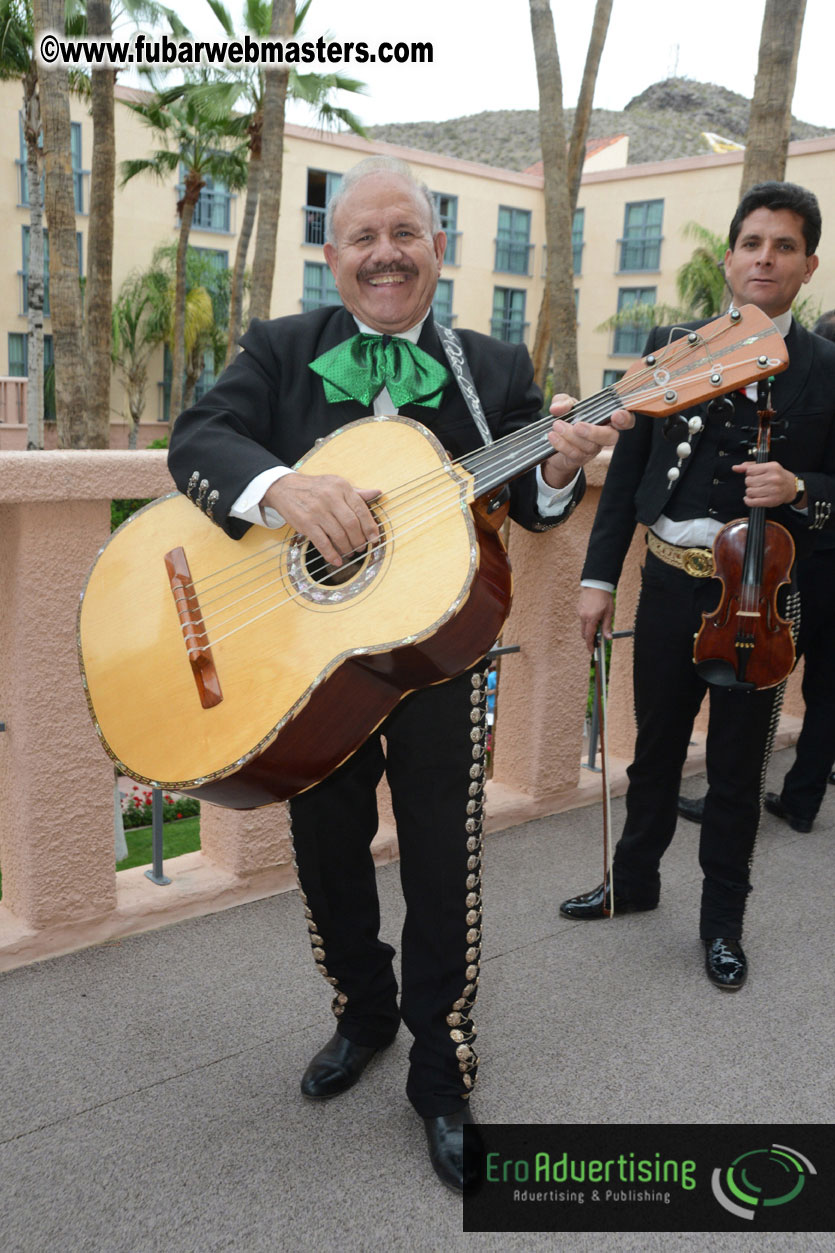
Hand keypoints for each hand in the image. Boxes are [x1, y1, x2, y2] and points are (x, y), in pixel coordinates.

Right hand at [263, 472, 380, 566]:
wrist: (284, 488)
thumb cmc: (315, 488)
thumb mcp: (336, 484)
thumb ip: (356, 492)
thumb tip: (377, 493)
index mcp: (341, 487)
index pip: (361, 509)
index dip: (370, 527)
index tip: (374, 538)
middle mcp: (330, 497)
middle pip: (352, 524)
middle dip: (359, 540)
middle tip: (361, 547)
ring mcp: (317, 511)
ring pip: (339, 535)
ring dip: (347, 548)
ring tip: (350, 552)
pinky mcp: (306, 523)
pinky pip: (323, 543)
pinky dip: (331, 554)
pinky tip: (337, 560)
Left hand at [542, 394, 634, 488]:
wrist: (553, 442)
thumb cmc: (567, 420)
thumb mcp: (565, 406)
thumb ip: (563, 402)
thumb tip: (558, 408)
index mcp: (606, 420)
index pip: (625, 421)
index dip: (625, 419)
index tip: (616, 415)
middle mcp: (603, 436)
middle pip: (611, 438)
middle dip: (595, 432)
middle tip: (577, 426)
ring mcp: (593, 449)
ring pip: (589, 446)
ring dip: (571, 435)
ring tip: (557, 425)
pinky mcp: (580, 459)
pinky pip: (574, 454)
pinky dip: (562, 444)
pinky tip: (552, 436)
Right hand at [578, 586, 614, 652]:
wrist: (596, 584)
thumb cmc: (604, 598)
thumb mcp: (609, 613)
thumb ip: (607, 626)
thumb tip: (608, 638)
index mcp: (591, 619)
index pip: (589, 636)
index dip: (590, 645)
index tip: (592, 651)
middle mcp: (583, 616)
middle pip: (584, 633)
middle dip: (589, 639)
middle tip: (597, 641)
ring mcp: (580, 612)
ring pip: (583, 626)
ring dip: (589, 629)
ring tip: (598, 624)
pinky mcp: (579, 608)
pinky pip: (582, 618)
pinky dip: (587, 621)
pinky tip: (594, 615)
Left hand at [732, 460, 799, 507]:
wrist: (791, 487)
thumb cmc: (777, 476)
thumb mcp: (766, 466)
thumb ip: (750, 466)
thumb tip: (735, 468)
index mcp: (772, 467)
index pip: (749, 470)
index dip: (749, 473)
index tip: (754, 475)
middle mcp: (773, 478)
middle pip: (748, 481)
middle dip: (750, 482)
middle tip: (757, 483)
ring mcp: (773, 490)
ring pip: (749, 491)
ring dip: (750, 491)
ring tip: (756, 490)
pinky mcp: (771, 501)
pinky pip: (752, 502)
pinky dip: (748, 501)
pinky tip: (751, 498)